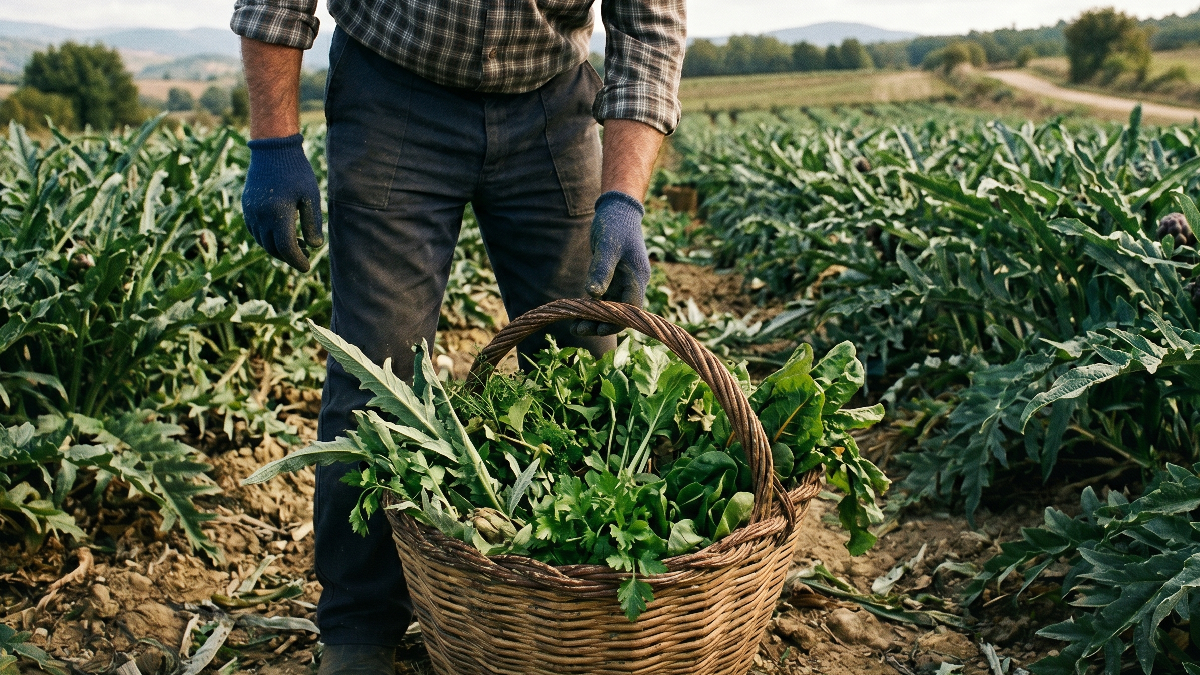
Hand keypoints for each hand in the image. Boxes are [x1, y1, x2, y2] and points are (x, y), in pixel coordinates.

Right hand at [242, 134, 323, 271]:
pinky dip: (267, 238)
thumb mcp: (310, 196)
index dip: (297, 261)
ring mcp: (251, 211)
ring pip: (263, 242)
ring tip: (296, 244)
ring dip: (278, 248)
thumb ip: (312, 222)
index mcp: (278, 213)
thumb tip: (314, 246)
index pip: (286, 248)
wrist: (272, 150)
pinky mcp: (246, 207)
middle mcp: (260, 215)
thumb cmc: (296, 172)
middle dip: (289, 257)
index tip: (307, 267)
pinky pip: (255, 231)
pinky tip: (281, 233)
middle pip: (273, 248)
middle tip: (304, 255)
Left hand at [572, 191, 650, 336]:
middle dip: (601, 324)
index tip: (595, 329)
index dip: (614, 322)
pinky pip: (604, 299)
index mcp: (637, 277)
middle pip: (620, 313)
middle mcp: (633, 283)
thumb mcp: (607, 246)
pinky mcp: (614, 278)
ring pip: (611, 308)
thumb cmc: (614, 225)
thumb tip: (593, 294)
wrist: (617, 209)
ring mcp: (624, 281)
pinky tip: (577, 313)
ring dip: (594, 318)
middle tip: (577, 330)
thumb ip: (601, 270)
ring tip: (574, 328)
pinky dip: (592, 307)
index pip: (630, 309)